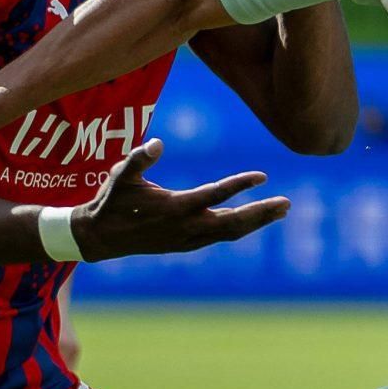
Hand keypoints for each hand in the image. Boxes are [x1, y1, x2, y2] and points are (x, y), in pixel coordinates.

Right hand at [67, 139, 289, 261]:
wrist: (100, 238)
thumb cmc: (112, 200)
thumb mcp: (122, 175)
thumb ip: (140, 158)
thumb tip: (158, 143)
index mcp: (173, 208)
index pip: (213, 195)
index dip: (239, 185)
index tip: (262, 176)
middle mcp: (185, 228)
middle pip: (232, 223)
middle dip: (261, 213)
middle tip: (287, 204)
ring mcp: (187, 240)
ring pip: (230, 233)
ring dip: (256, 222)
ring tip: (281, 210)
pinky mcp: (187, 245)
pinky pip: (220, 237)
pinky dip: (240, 228)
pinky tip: (254, 219)